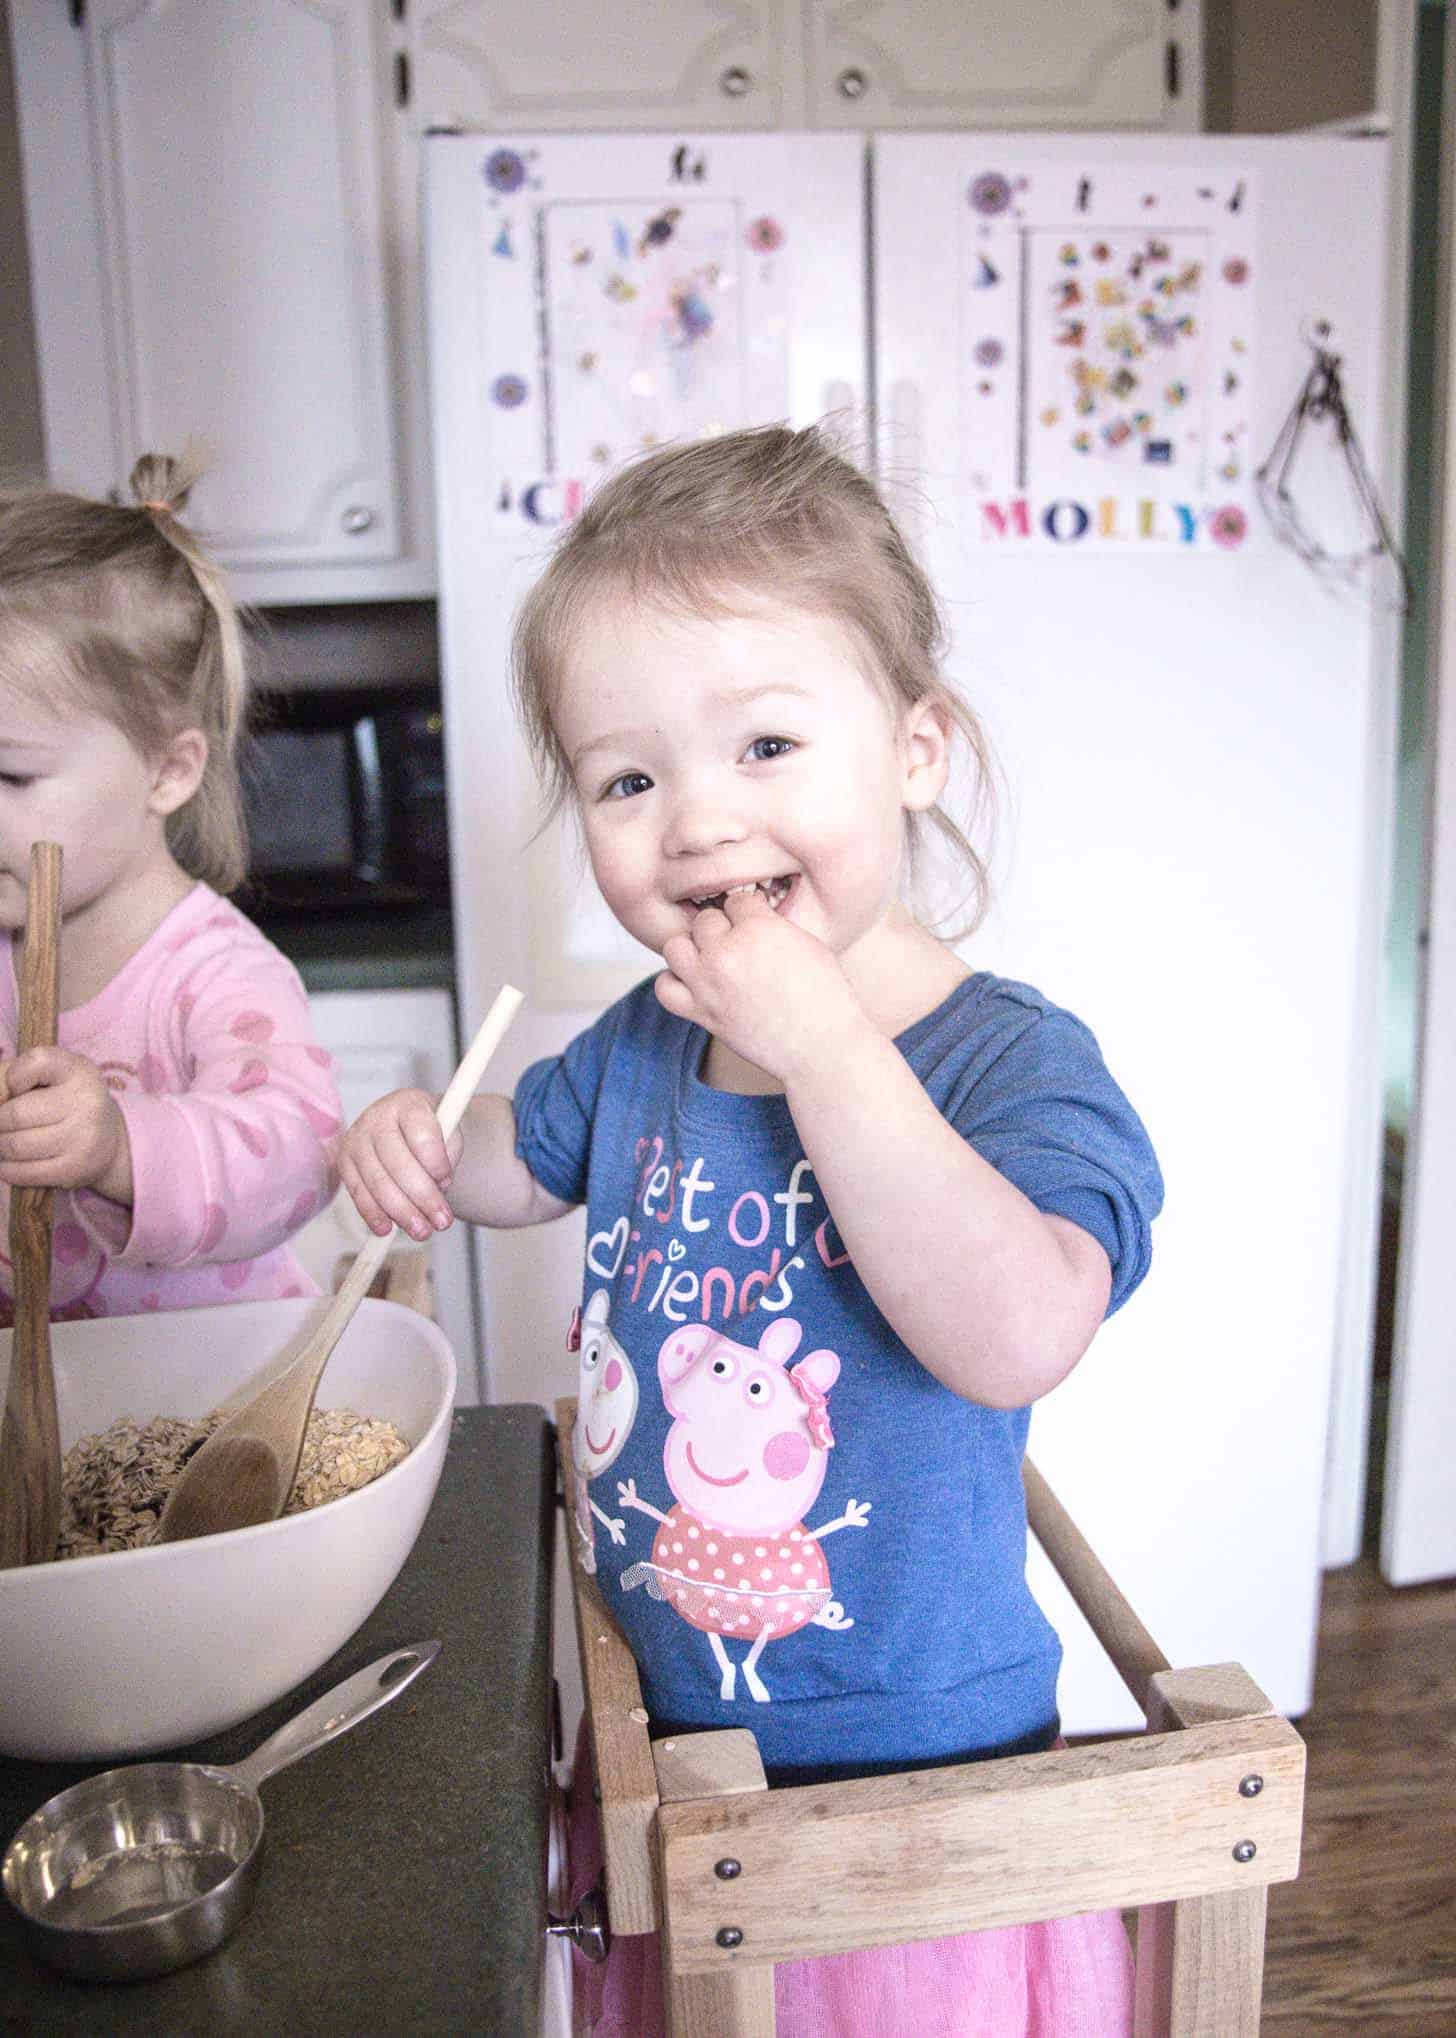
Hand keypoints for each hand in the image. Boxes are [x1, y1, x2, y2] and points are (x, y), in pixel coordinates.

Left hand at [0, 1047, 131, 1200]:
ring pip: (15, 1146)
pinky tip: (10, 1162)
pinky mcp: (77, 1168)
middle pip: (15, 1114)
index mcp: (78, 1071)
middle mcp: (87, 1102)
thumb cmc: (63, 1099)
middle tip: (4, 1125)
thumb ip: (8, 1076)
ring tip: (7, 1142)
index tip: (17, 1088)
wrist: (108, 1138)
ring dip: (2, 1146)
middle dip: (0, 1122)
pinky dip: (7, 1169)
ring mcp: (84, 1138)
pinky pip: (25, 1173)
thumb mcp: (45, 1075)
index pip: (37, 1062)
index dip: (13, 1076)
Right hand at [338, 1087, 463, 1240]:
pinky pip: (358, 1192)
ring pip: (378, 1181)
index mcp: (409, 1104)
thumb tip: (438, 1187)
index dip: (436, 1163)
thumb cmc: (430, 1131)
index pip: (421, 1135)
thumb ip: (449, 1154)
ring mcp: (357, 1139)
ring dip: (401, 1212)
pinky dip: (373, 1213)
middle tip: (442, 1222)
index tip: (448, 1183)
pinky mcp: (345, 1161)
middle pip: (398, 1163)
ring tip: (422, 1231)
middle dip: (422, 1198)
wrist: (406, 1126)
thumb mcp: (449, 1133)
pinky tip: (386, 1229)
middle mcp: (377, 1117)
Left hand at [655, 888, 867, 1081]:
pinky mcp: (702, 1013)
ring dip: (692, 949)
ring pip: (675, 947)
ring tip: (712, 958)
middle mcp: (728, 952)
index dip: (749, 912)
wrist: (822, 1046)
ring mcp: (709, 984)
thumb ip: (771, 924)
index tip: (758, 926)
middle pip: (704, 920)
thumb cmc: (825, 996)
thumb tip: (749, 915)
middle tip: (740, 945)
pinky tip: (694, 982)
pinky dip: (673, 981)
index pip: (736, 901)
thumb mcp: (807, 943)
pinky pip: (665, 988)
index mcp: (759, 929)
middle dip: (722, 928)